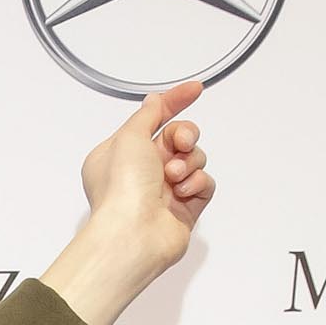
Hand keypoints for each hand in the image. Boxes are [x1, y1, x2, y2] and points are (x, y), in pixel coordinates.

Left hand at [81, 79, 213, 268]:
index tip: (195, 90)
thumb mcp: (129, 136)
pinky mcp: (184, 209)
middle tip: (180, 143)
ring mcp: (164, 192)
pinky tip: (182, 192)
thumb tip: (154, 101)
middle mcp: (141, 173)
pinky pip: (204, 183)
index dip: (175, 102)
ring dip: (188, 161)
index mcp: (121, 154)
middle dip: (185, 134)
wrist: (132, 234)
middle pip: (179, 137)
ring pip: (194, 159)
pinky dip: (197, 183)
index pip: (153, 120)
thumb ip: (148, 114)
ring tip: (173, 177)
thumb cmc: (121, 189)